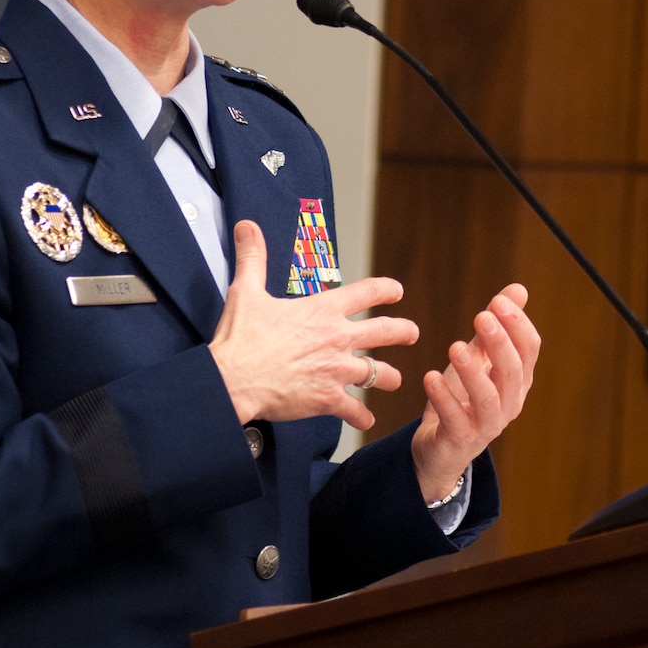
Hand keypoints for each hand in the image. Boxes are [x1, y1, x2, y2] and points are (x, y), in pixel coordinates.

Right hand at [209, 221, 414, 430]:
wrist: (234, 379)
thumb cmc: (241, 337)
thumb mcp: (247, 290)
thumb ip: (253, 258)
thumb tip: (247, 228)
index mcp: (323, 310)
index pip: (365, 293)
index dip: (385, 290)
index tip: (396, 291)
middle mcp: (337, 338)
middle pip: (385, 332)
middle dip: (403, 332)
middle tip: (413, 333)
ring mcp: (336, 370)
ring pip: (379, 374)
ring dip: (388, 377)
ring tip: (394, 380)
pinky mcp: (328, 399)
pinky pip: (355, 410)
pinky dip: (361, 416)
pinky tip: (365, 419)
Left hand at [411, 284, 539, 503]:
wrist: (440, 446)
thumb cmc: (463, 397)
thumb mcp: (479, 357)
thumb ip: (496, 326)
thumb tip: (518, 289)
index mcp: (517, 380)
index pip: (530, 350)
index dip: (517, 325)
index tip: (498, 300)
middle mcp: (509, 403)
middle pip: (513, 372)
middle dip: (500, 343)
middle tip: (482, 315)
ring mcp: (487, 425)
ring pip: (489, 399)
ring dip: (474, 372)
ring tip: (455, 346)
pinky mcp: (461, 440)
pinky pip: (456, 419)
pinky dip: (444, 398)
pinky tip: (430, 378)